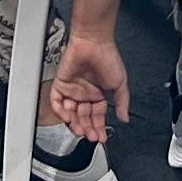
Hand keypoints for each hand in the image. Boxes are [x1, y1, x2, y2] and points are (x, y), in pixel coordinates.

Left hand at [45, 24, 132, 141]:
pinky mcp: (61, 83)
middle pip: (83, 117)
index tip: (101, 137)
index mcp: (98, 94)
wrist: (93, 43)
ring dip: (74, 122)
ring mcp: (72, 90)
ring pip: (70, 112)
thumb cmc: (108, 58)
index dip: (99, 127)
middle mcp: (85, 94)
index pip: (97, 116)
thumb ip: (123, 102)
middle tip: (91, 136)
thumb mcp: (120, 83)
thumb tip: (125, 118)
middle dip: (87, 128)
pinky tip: (68, 117)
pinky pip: (56, 102)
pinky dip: (60, 111)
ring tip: (80, 129)